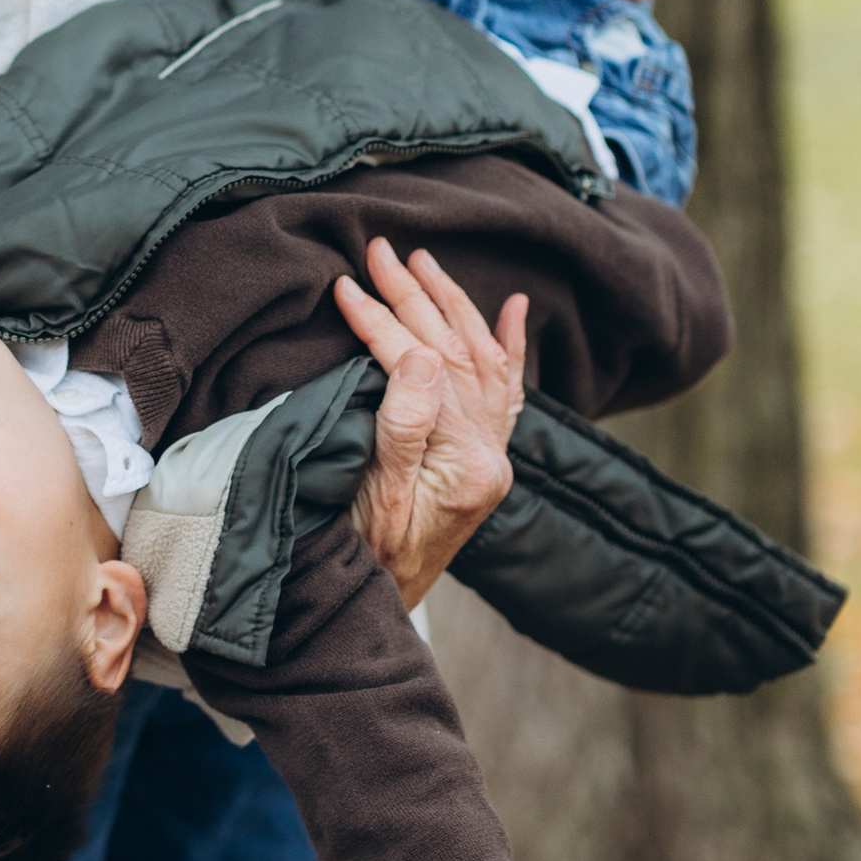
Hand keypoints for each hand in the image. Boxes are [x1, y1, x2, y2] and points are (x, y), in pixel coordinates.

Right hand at [339, 241, 522, 607]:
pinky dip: (509, 347)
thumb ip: (400, 424)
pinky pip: (505, 392)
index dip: (381, 323)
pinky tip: (513, 309)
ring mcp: (492, 457)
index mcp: (468, 465)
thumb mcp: (373, 496)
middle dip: (415, 297)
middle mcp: (491, 457)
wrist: (379, 608)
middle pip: (453, 355)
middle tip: (382, 252)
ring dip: (453, 306)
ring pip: (480, 361)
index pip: (423, 370)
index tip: (347, 288)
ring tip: (424, 263)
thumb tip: (416, 354)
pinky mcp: (484, 460)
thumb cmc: (365, 558)